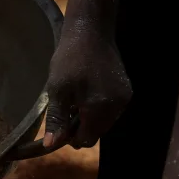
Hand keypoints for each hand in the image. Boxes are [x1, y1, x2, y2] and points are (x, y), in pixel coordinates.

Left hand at [43, 28, 131, 149]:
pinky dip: (101, 108)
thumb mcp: (57, 90)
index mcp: (98, 108)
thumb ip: (57, 119)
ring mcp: (124, 99)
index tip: (62, 123)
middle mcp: (116, 107)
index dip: (71, 137)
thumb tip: (51, 146)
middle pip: (97, 133)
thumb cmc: (69, 59)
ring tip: (79, 98)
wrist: (91, 32)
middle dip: (82, 127)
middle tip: (68, 108)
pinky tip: (91, 92)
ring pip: (105, 123)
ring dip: (91, 118)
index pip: (87, 140)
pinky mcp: (127, 91)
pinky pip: (113, 110)